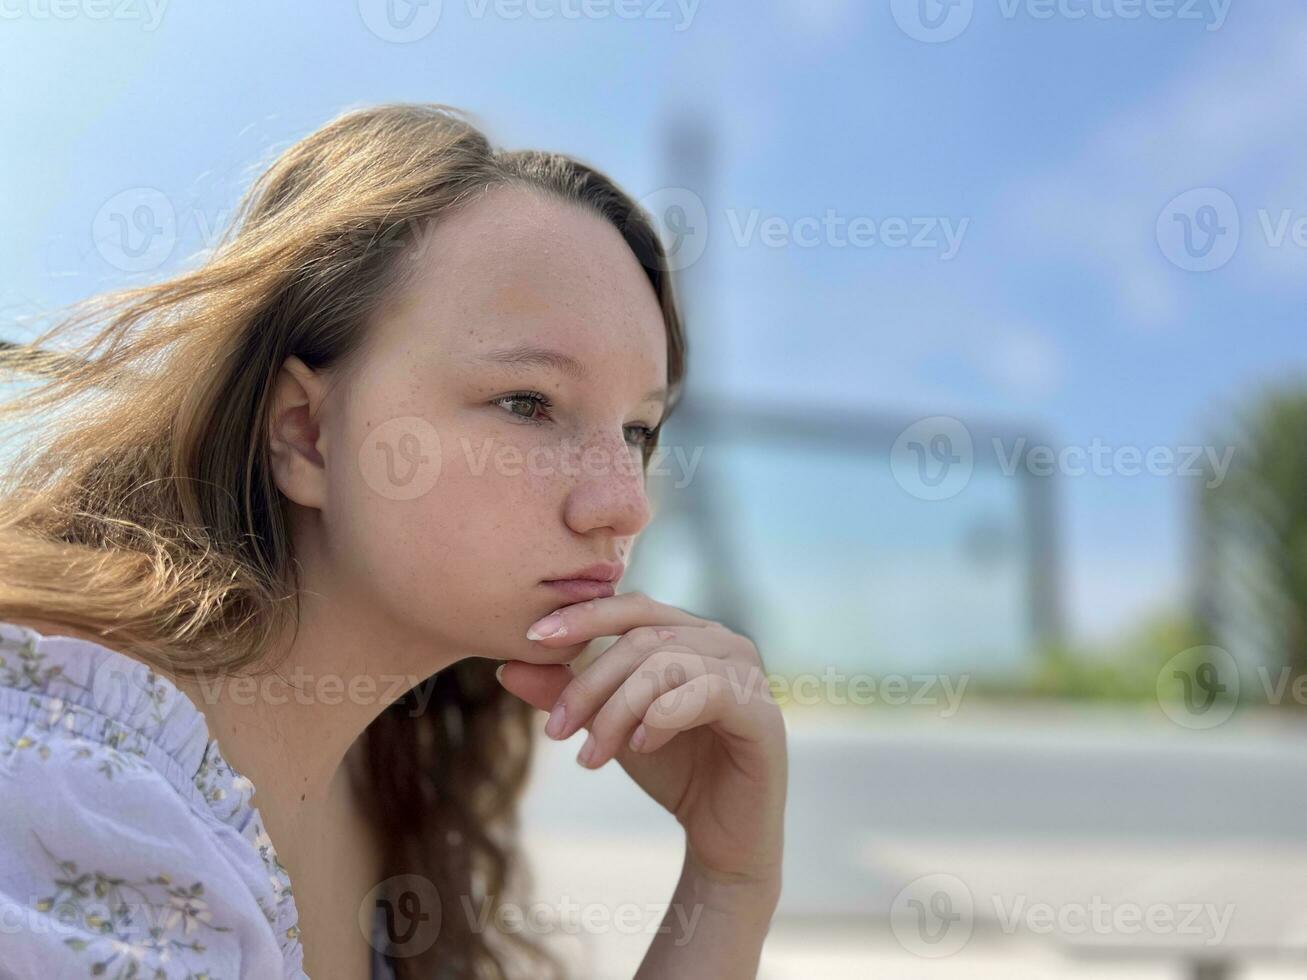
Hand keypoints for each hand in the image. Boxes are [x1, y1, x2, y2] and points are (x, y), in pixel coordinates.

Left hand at [496, 591, 786, 888]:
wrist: (721, 835)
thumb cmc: (671, 769)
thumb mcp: (608, 727)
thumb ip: (566, 695)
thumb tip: (508, 667)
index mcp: (691, 633)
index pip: (633, 606)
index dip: (583, 616)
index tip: (532, 639)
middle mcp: (724, 642)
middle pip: (642, 638)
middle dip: (589, 684)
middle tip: (554, 730)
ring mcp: (748, 673)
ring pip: (666, 665)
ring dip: (616, 711)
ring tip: (591, 756)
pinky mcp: (761, 711)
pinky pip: (705, 692)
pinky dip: (661, 716)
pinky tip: (640, 748)